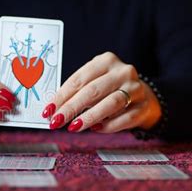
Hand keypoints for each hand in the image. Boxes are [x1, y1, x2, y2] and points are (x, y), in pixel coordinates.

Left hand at [42, 52, 161, 132]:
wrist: (142, 96)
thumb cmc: (109, 89)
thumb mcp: (94, 82)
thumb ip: (77, 93)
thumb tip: (53, 110)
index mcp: (106, 61)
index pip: (79, 79)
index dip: (61, 96)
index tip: (48, 111)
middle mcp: (123, 72)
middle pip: (93, 91)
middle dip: (71, 108)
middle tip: (56, 121)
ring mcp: (136, 88)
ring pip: (110, 104)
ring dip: (89, 117)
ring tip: (74, 127)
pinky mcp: (143, 107)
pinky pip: (125, 118)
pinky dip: (109, 126)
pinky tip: (96, 129)